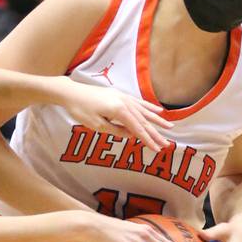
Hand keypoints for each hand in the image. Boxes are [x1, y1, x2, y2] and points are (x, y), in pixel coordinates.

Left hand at [58, 77, 172, 151]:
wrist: (72, 92)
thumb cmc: (81, 110)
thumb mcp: (97, 125)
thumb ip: (116, 131)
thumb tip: (132, 135)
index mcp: (119, 111)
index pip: (137, 129)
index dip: (148, 140)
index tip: (157, 149)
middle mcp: (125, 102)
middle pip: (143, 121)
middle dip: (156, 133)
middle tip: (167, 144)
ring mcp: (123, 97)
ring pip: (144, 111)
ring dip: (157, 120)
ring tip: (170, 127)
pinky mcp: (120, 94)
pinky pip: (139, 102)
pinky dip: (149, 107)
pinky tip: (158, 110)